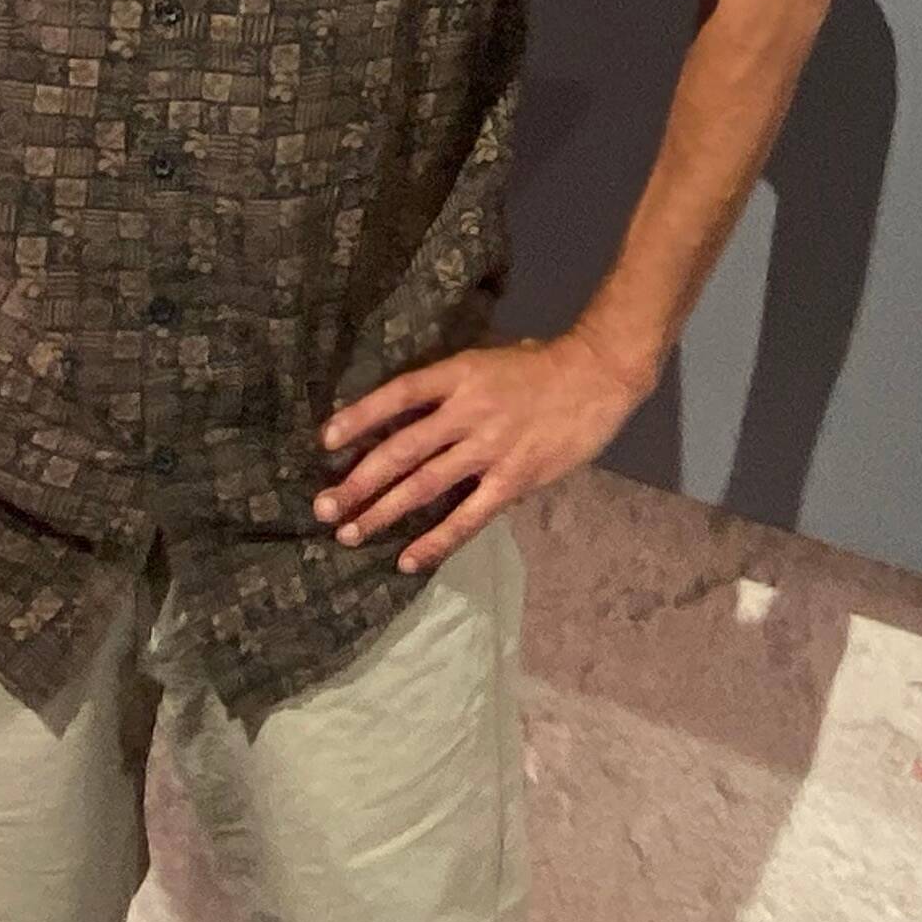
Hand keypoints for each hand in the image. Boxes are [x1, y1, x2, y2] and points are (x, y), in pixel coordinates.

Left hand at [316, 328, 645, 575]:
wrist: (597, 376)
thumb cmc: (539, 367)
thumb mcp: (488, 361)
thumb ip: (451, 388)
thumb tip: (406, 415)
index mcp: (459, 374)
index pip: (399, 395)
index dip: (360, 416)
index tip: (326, 440)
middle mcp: (467, 411)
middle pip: (401, 449)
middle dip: (358, 481)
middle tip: (324, 506)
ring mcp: (490, 448)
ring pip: (425, 485)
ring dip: (383, 512)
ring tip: (350, 533)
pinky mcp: (513, 479)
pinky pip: (467, 516)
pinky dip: (435, 540)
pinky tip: (408, 559)